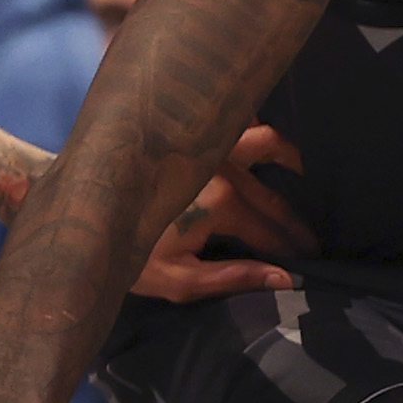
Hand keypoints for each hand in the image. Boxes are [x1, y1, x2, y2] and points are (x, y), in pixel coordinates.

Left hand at [132, 123, 308, 303]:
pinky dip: (254, 128)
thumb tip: (285, 278)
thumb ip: (235, 278)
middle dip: (298, 223)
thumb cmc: (130, 253)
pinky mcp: (193, 136)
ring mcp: (209, 146)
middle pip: (274, 196)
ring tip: (305, 178)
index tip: (311, 265)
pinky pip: (235, 122)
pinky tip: (264, 141)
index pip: (270, 231)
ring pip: (267, 142)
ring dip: (290, 159)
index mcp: (221, 203)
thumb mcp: (180, 279)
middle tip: (316, 242)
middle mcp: (223, 168)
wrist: (86, 216)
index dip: (293, 250)